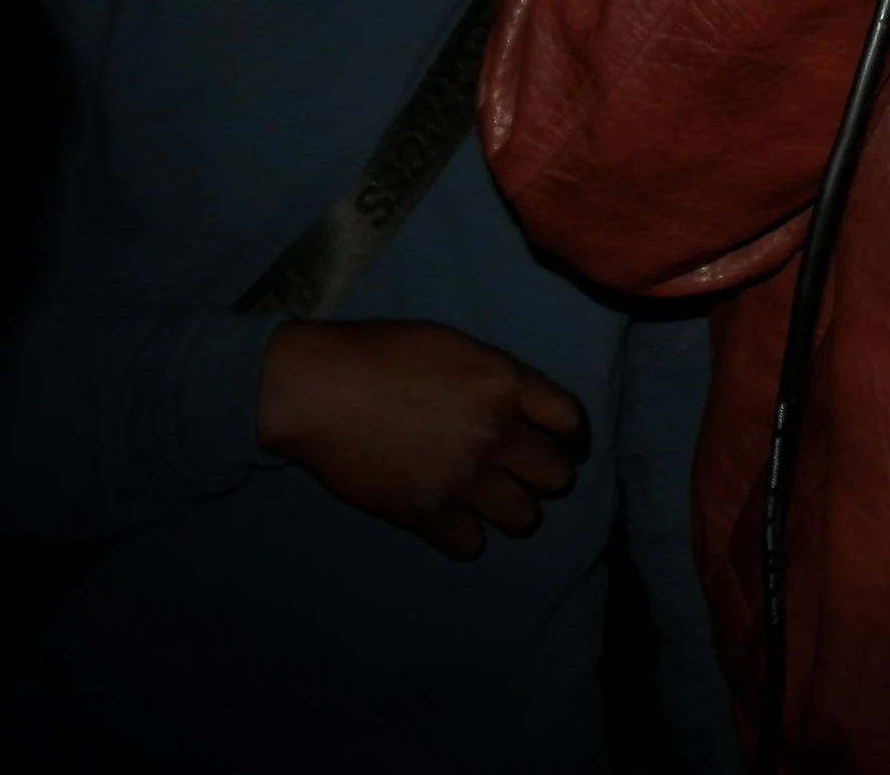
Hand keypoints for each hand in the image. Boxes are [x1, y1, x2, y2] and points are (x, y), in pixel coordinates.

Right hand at [257, 321, 587, 558]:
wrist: (318, 390)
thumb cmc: (381, 354)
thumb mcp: (454, 346)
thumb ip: (497, 377)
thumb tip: (520, 404)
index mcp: (506, 385)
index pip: (571, 422)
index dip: (572, 436)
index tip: (566, 445)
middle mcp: (496, 435)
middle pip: (557, 476)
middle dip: (544, 474)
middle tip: (523, 471)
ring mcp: (464, 479)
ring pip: (525, 518)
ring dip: (513, 508)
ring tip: (491, 498)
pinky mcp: (427, 515)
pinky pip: (470, 544)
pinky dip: (464, 535)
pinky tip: (451, 518)